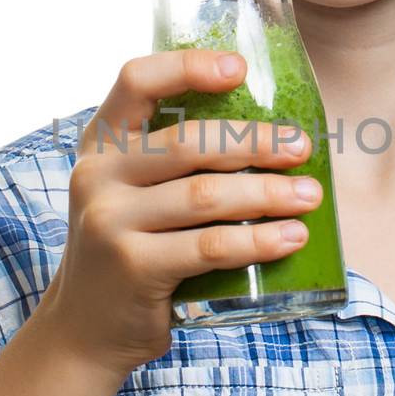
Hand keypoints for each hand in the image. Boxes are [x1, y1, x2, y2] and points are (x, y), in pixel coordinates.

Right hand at [31, 49, 320, 375]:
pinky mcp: (133, 267)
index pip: (137, 80)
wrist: (85, 329)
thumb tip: (270, 131)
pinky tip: (291, 238)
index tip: (240, 68)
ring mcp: (110, 221)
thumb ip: (171, 159)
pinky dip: (258, 242)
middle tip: (302, 147)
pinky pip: (209, 246)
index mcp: (100, 142)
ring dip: (269, 193)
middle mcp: (97, 175)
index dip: (189, 66)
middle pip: (189, 142)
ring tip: (309, 196)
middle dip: (256, 142)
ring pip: (207, 195)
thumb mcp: (130, 191)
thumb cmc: (129, 247)